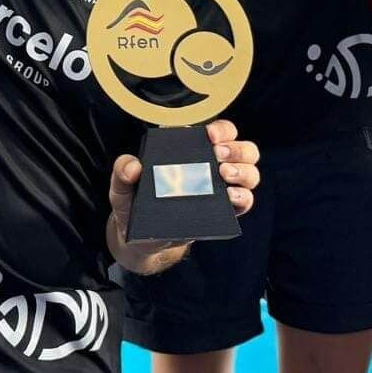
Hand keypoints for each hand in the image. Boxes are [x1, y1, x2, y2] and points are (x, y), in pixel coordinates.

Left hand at [108, 118, 260, 246]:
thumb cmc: (134, 207)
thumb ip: (121, 174)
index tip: (210, 136)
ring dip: (243, 170)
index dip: (221, 129)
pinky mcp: (224, 212)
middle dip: (236, 148)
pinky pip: (245, 201)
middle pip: (243, 149)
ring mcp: (221, 189)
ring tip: (224, 176)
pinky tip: (231, 197)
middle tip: (218, 156)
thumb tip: (133, 166)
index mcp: (191, 152)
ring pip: (250, 172)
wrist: (143, 243)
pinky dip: (244, 197)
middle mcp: (211, 167)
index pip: (218, 132)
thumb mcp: (121, 189)